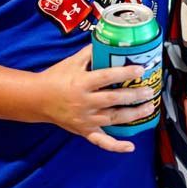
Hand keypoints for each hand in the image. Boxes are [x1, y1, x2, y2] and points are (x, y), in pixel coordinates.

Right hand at [38, 45, 154, 152]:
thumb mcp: (73, 61)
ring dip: (133, 115)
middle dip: (134, 95)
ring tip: (148, 107)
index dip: (124, 73)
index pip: (107, 77)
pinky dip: (116, 146)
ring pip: (113, 119)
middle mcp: (84, 102)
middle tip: (149, 91)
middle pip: (113, 100)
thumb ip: (92, 52)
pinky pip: (102, 141)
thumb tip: (110, 40)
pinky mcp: (84, 131)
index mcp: (82, 83)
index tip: (140, 70)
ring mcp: (85, 119)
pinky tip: (130, 147)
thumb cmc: (56, 77)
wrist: (37, 99)